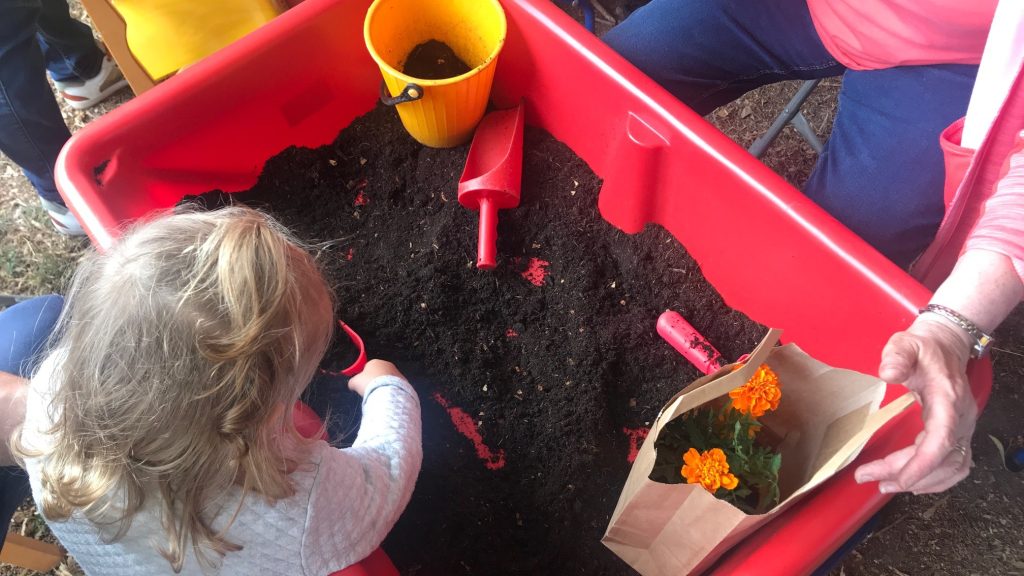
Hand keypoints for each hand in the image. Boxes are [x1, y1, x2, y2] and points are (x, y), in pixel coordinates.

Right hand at [348, 359, 405, 396]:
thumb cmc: (369, 384)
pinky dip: (392, 390)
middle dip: (375, 380)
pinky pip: (395, 386)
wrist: (386, 392)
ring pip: (388, 379)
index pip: (367, 367)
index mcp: (374, 362)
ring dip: (384, 385)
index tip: (363, 385)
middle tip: (371, 391)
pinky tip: (388, 396)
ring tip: (380, 395)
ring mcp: (397, 372)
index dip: (364, 376)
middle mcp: (387, 364)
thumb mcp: (355, 382)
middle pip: (379, 372)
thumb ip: (353, 381)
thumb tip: (352, 384)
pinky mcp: (404, 381)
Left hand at [854, 316, 977, 493]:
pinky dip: (937, 479)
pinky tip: (914, 483)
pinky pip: (956, 465)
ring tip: (884, 485)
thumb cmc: (923, 347)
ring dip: (921, 481)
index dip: (921, 464)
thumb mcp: (905, 344)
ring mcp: (963, 428)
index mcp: (948, 400)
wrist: (946, 346)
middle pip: (940, 459)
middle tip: (868, 477)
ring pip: (951, 467)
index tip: (896, 478)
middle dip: (905, 473)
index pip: (941, 440)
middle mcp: (961, 418)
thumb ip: (897, 356)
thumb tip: (888, 373)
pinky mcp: (958, 433)